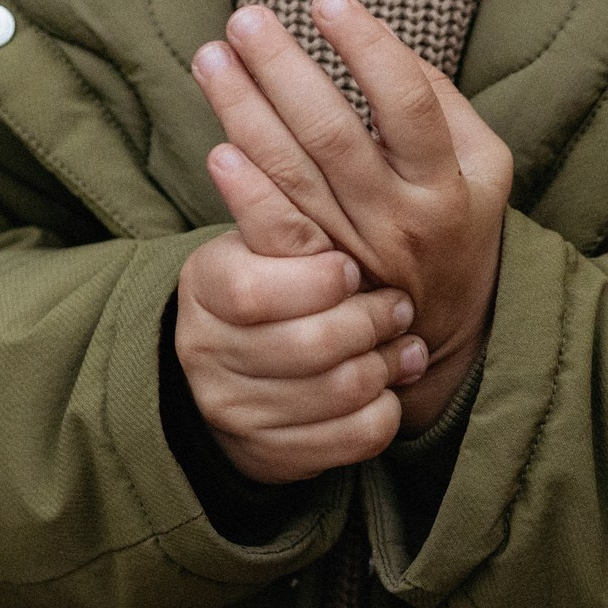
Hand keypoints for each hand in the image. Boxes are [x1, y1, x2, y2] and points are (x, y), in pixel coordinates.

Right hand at [174, 146, 426, 485]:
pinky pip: (354, 437)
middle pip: (311, 346)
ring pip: (341, 391)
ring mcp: (241, 411)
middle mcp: (211, 355)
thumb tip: (234, 152)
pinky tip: (389, 385)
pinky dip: (384, 409)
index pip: (256, 290)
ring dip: (384, 363)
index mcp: (205, 289)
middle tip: (398, 303)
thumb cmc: (271, 285)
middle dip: (368, 321)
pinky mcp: (278, 455)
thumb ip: (271, 210)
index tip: (351, 267)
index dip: (317, 280)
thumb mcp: (262, 239)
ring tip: (403, 339)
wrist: (241, 373)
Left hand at [192, 0, 513, 434]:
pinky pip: (275, 233)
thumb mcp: (484, 166)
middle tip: (246, 19)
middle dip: (283, 71)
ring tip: (211, 58)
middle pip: (333, 135)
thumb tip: (380, 44)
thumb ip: (442, 104)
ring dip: (244, 112)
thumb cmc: (458, 222)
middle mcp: (398, 219)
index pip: (407, 105)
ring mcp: (351, 252)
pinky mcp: (315, 278)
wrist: (445, 331)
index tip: (327, 1)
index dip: (368, 49)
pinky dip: (245, 193)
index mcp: (445, 182)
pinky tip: (218, 149)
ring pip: (292, 175)